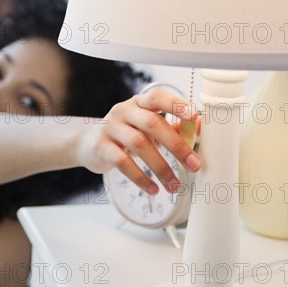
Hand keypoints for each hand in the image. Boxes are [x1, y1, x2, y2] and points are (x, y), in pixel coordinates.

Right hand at [76, 88, 200, 194]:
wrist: (87, 144)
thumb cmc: (125, 134)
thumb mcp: (146, 127)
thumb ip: (172, 126)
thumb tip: (200, 126)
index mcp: (138, 103)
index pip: (157, 97)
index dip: (175, 105)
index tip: (194, 117)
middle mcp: (123, 111)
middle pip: (152, 124)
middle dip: (177, 145)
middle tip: (194, 165)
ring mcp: (110, 128)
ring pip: (139, 144)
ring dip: (161, 167)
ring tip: (174, 186)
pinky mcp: (101, 147)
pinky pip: (122, 162)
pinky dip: (140, 177)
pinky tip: (153, 189)